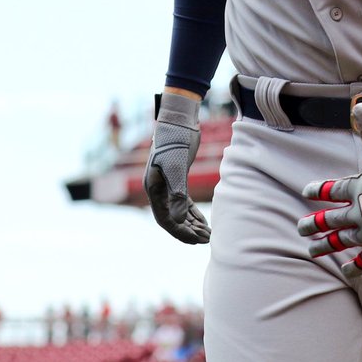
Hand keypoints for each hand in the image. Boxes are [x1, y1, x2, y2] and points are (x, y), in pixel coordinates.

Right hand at [144, 92, 210, 243]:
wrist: (179, 120)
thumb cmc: (175, 141)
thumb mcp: (176, 168)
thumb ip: (177, 194)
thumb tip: (178, 220)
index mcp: (153, 190)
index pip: (165, 219)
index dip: (180, 232)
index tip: (195, 240)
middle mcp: (158, 190)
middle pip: (172, 218)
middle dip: (188, 231)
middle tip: (206, 240)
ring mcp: (167, 185)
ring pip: (178, 212)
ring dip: (192, 223)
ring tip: (207, 234)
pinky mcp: (177, 179)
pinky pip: (183, 202)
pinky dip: (193, 212)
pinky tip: (204, 221)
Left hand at [299, 103, 361, 279]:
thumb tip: (358, 106)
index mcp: (358, 188)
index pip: (332, 190)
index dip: (318, 190)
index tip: (306, 192)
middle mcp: (358, 213)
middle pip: (329, 220)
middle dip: (314, 223)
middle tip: (301, 228)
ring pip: (341, 241)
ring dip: (325, 245)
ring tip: (311, 249)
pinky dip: (353, 267)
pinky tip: (345, 270)